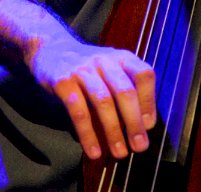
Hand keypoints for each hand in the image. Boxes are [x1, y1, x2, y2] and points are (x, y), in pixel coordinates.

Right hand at [26, 25, 156, 161]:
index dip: (149, 100)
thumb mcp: (110, 70)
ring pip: (103, 101)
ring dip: (113, 130)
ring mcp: (83, 70)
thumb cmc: (88, 67)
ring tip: (119, 153)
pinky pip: (78, 110)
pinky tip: (93, 151)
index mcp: (121, 57)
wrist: (51, 48)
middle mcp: (104, 60)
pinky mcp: (63, 82)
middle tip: (139, 147)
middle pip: (125, 90)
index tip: (149, 125)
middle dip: (134, 122)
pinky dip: (87, 133)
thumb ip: (126, 91)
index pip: (143, 74)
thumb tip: (142, 127)